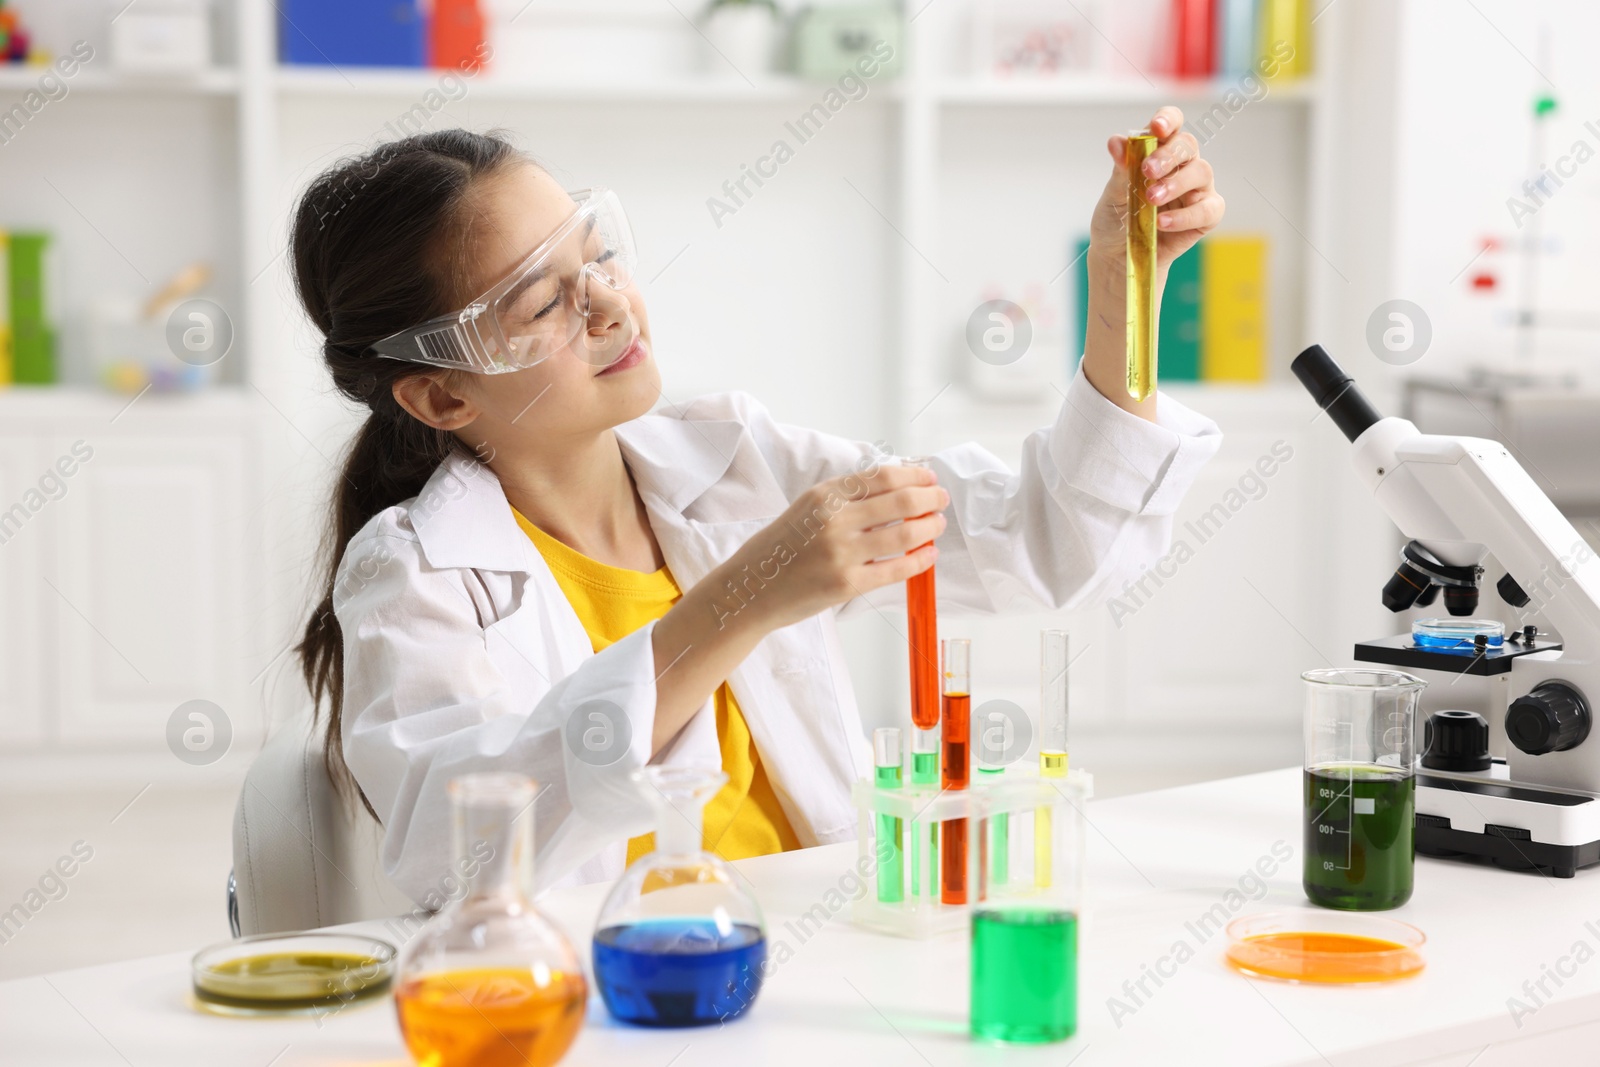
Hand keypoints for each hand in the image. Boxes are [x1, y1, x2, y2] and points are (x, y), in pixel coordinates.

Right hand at [713, 462, 948, 631]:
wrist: (750, 589)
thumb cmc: (779, 550)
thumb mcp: (805, 509)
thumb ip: (844, 499)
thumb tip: (893, 491)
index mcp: (824, 495)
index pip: (882, 476)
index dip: (913, 475)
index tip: (928, 478)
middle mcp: (834, 519)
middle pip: (900, 501)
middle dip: (930, 498)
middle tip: (941, 500)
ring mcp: (841, 552)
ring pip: (904, 535)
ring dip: (930, 528)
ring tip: (937, 526)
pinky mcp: (847, 584)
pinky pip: (896, 569)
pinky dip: (920, 561)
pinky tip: (929, 555)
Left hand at [1088, 106, 1223, 271]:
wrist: (1119, 257)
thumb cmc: (1117, 219)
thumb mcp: (1113, 195)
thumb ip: (1121, 169)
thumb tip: (1117, 142)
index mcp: (1159, 151)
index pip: (1171, 125)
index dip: (1168, 120)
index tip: (1157, 128)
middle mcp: (1182, 165)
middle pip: (1188, 145)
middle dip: (1169, 155)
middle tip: (1147, 171)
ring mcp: (1197, 189)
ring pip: (1202, 172)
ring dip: (1176, 183)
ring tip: (1152, 199)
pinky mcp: (1206, 216)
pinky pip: (1207, 209)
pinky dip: (1185, 216)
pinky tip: (1162, 223)